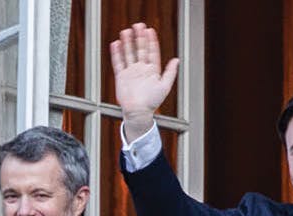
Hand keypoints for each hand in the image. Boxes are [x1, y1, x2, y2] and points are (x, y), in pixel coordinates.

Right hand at [109, 22, 179, 139]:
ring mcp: (131, 72)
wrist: (138, 112)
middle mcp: (141, 69)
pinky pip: (118, 63)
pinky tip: (116, 44)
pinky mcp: (121, 77)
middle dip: (139, 38)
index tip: (150, 30)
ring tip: (126, 31)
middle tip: (138, 25)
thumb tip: (177, 60)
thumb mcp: (165, 86)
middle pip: (140, 50)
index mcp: (152, 70)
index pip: (152, 52)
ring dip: (127, 43)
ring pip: (129, 54)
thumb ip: (170, 72)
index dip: (151, 41)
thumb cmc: (152, 102)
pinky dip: (117, 54)